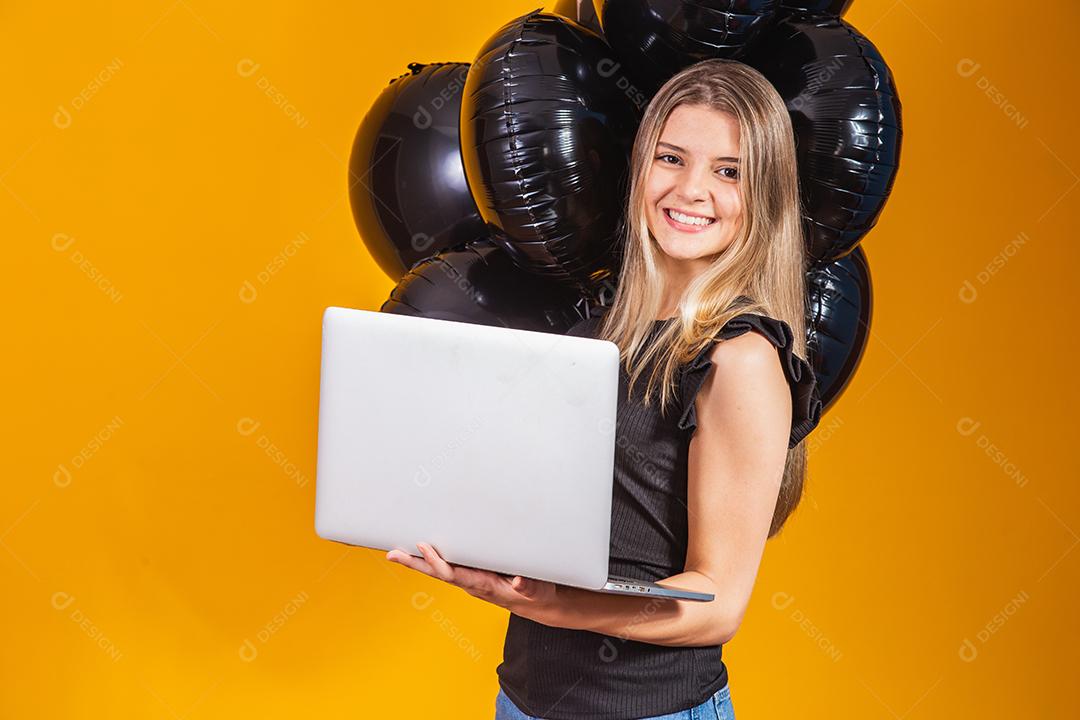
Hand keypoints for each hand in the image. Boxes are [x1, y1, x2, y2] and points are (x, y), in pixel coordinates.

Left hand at [386, 542, 558, 617]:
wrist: (536, 604)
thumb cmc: (535, 595)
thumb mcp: (537, 591)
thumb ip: (528, 587)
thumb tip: (519, 581)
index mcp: (482, 585)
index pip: (453, 574)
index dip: (437, 562)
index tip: (424, 546)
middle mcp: (471, 582)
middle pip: (438, 573)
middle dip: (415, 563)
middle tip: (392, 554)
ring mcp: (470, 578)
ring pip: (439, 569)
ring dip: (418, 561)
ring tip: (396, 551)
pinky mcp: (473, 573)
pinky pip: (448, 565)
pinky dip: (431, 559)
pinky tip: (419, 551)